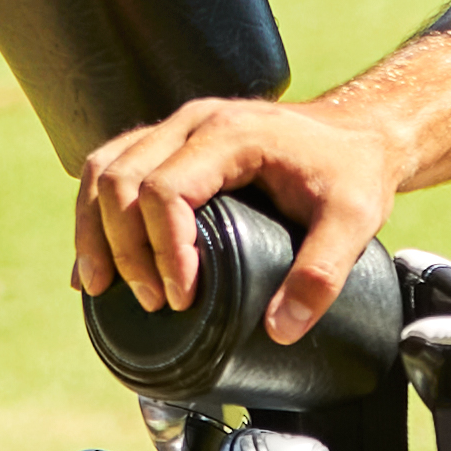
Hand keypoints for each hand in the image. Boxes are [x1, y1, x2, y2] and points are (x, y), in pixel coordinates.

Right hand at [74, 93, 413, 342]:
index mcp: (231, 133)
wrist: (358, 131)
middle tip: (155, 303)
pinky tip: (93, 261)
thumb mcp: (353, 219)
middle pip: (121, 179)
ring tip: (101, 288)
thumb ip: (322, 273)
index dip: (164, 249)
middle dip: (125, 249)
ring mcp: (177, 128)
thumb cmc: (352, 168)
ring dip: (94, 231)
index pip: (164, 188)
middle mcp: (194, 122)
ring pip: (104, 169)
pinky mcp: (171, 144)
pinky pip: (112, 168)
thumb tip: (280, 329)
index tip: (184, 297)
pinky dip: (95, 214)